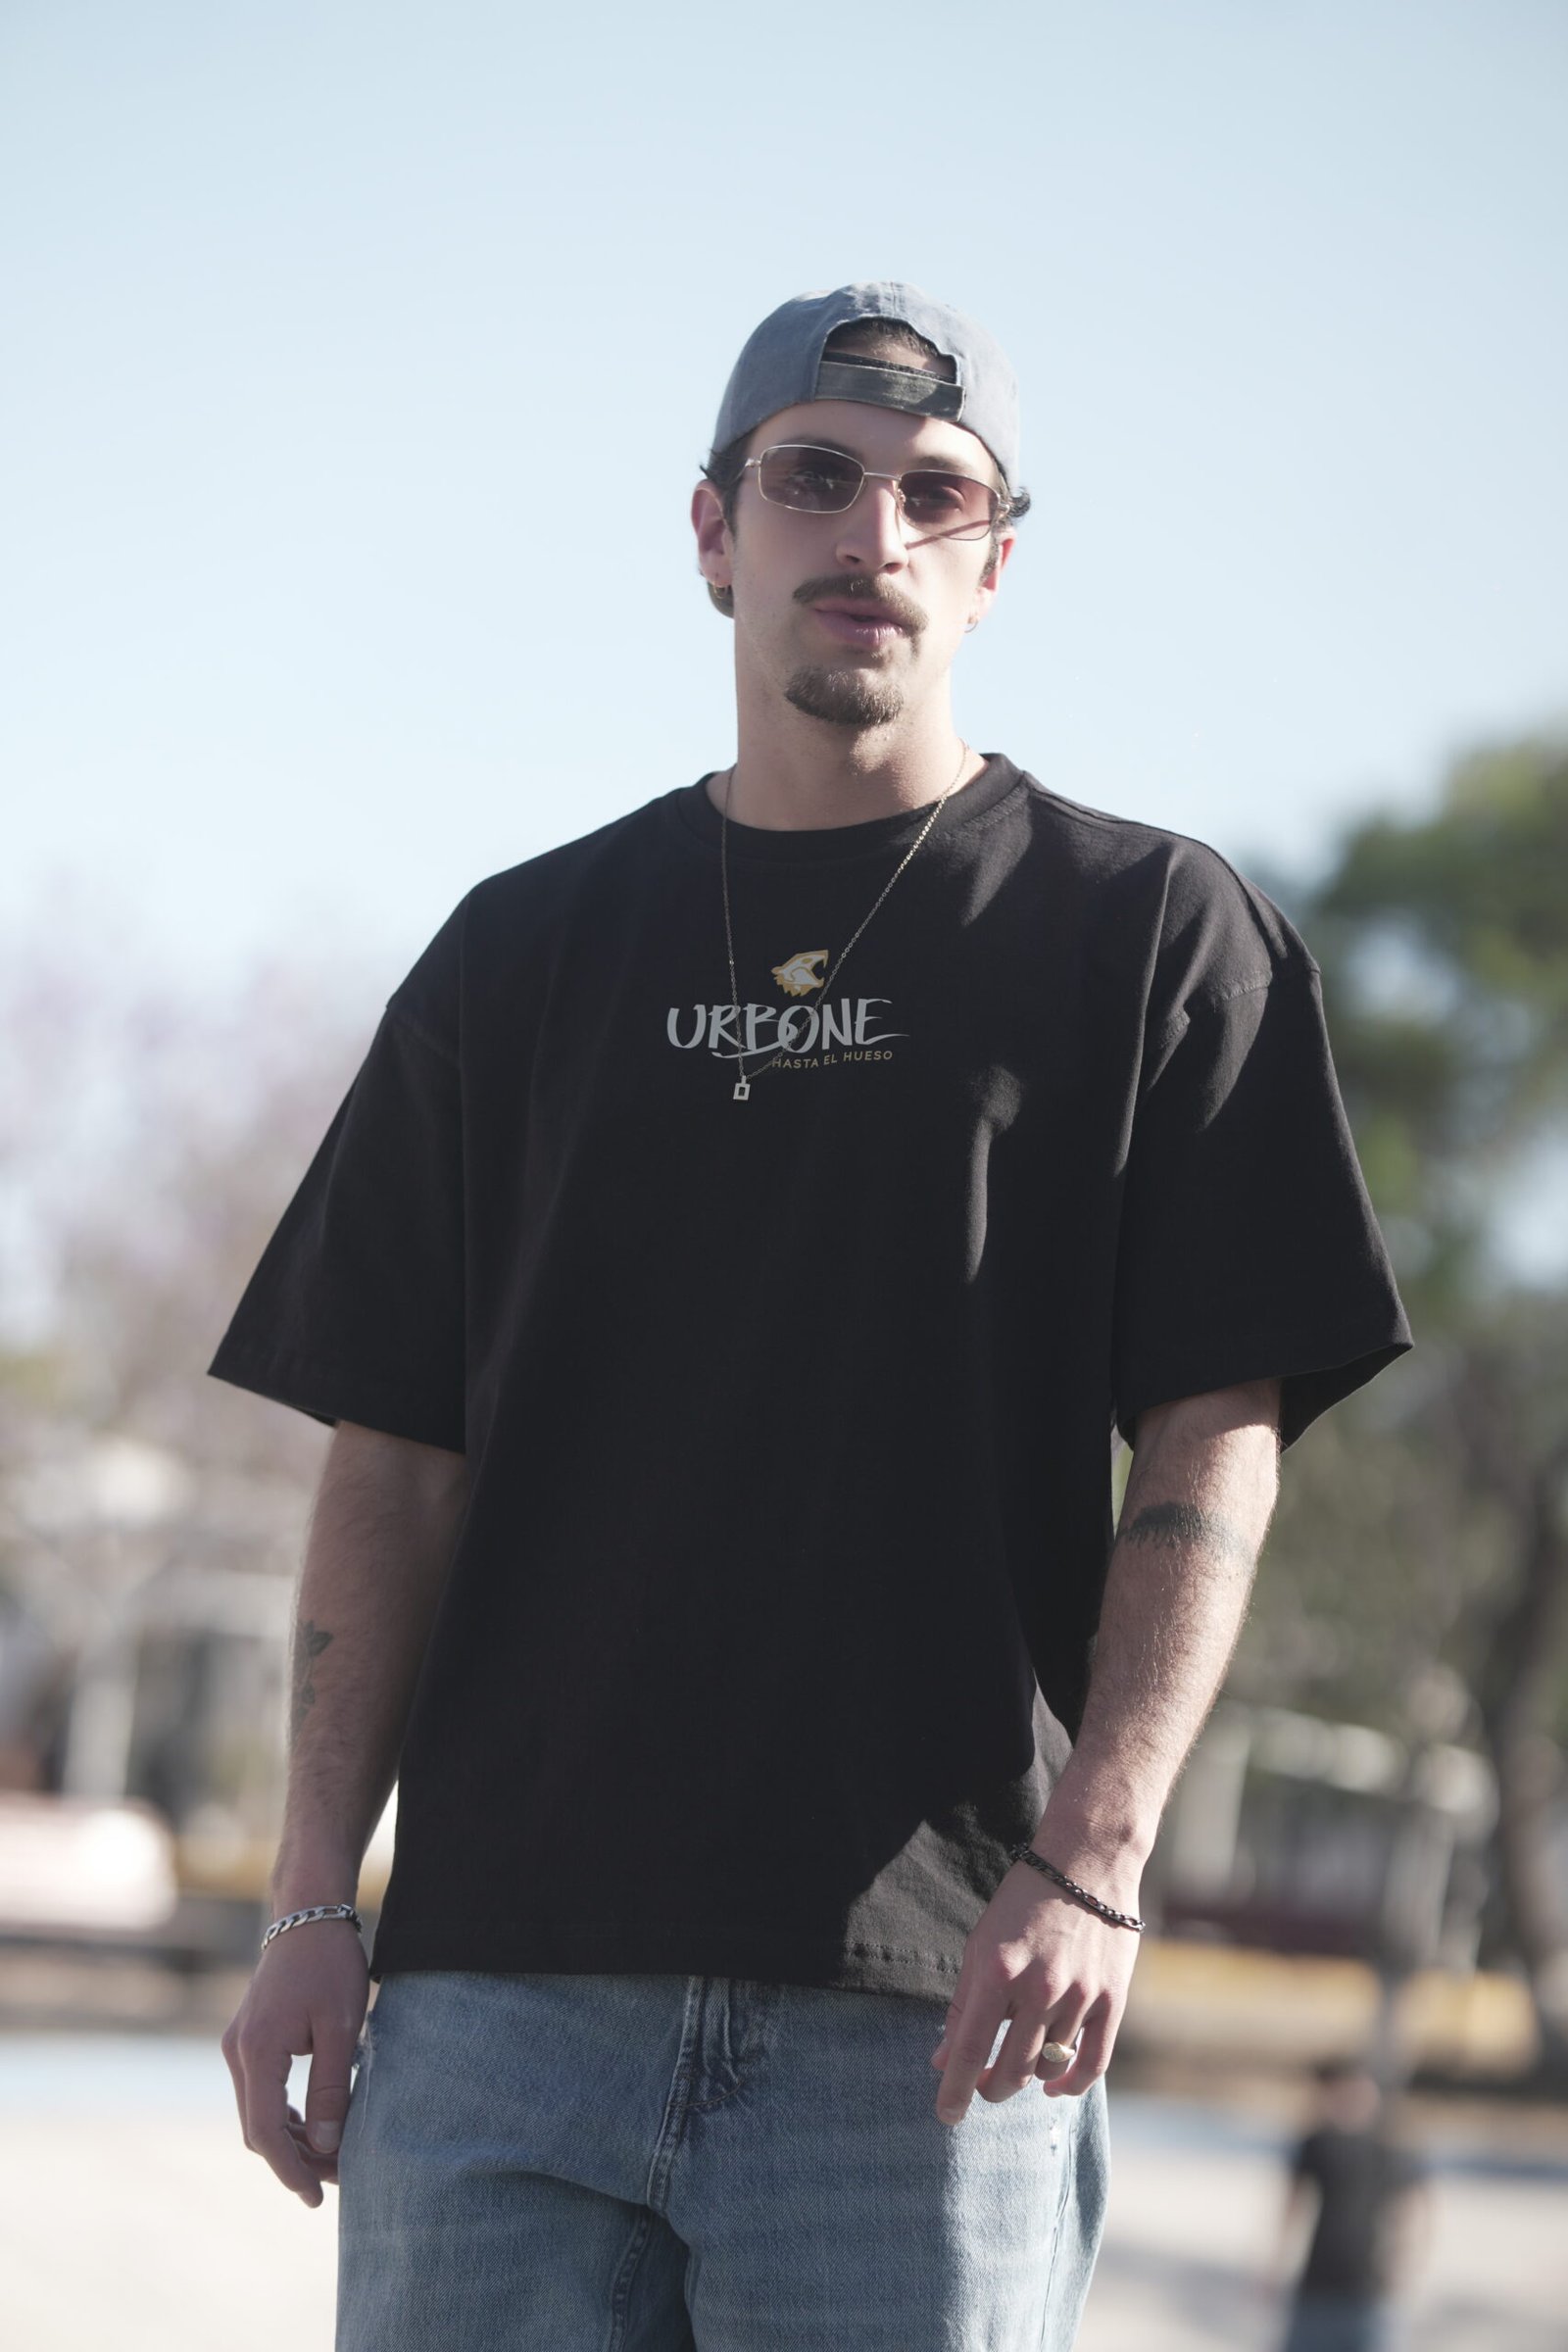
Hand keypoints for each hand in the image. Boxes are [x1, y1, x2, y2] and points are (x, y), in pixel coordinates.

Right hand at [221, 1920, 368, 2204]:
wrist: (308, 1913)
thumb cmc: (329, 1964)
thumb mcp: (340, 2026)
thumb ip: (330, 2087)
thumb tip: (328, 2145)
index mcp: (256, 2052)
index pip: (266, 2132)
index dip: (290, 2170)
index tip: (316, 2198)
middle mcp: (237, 2053)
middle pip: (258, 2129)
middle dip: (295, 2160)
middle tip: (338, 2180)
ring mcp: (239, 2046)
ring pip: (257, 2114)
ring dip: (291, 2140)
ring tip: (332, 2160)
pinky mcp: (249, 2040)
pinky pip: (261, 2093)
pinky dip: (284, 2116)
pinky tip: (315, 2127)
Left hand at [930, 1852, 1141, 2124]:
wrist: (1087, 1863)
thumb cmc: (1023, 1903)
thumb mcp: (981, 1945)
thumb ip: (963, 2004)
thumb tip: (942, 2061)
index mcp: (998, 1971)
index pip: (969, 2049)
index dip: (955, 2090)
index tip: (946, 2116)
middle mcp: (1039, 1988)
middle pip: (1010, 2069)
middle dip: (990, 2088)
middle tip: (982, 2087)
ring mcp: (1080, 1996)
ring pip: (1046, 2067)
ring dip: (1027, 2077)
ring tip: (1017, 2061)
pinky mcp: (1112, 2000)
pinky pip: (1092, 2064)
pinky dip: (1071, 2085)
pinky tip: (1054, 2088)